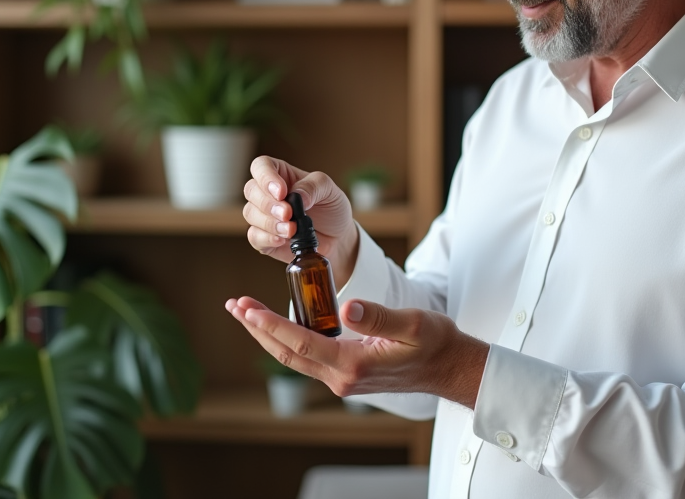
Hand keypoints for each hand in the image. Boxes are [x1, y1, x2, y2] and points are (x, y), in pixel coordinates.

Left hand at [225, 296, 489, 408]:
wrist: (450, 368)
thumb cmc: (435, 344)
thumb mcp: (411, 324)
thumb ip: (378, 317)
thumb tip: (347, 308)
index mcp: (353, 364)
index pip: (302, 342)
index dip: (272, 325)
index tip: (248, 309)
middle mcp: (342, 377)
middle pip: (288, 353)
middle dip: (258, 329)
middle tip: (235, 305)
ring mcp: (343, 379)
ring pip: (295, 357)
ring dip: (269, 335)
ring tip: (247, 313)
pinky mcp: (347, 374)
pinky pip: (309, 357)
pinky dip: (289, 339)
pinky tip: (280, 325)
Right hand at [242, 156, 359, 282]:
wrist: (338, 238)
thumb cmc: (331, 208)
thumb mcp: (329, 190)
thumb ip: (313, 187)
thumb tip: (296, 195)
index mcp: (280, 175)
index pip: (261, 166)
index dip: (266, 177)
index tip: (281, 192)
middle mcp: (267, 193)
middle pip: (251, 190)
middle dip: (268, 204)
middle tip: (288, 213)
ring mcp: (263, 216)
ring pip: (250, 214)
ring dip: (269, 223)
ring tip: (292, 230)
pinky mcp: (264, 238)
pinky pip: (253, 237)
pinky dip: (266, 238)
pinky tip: (282, 240)